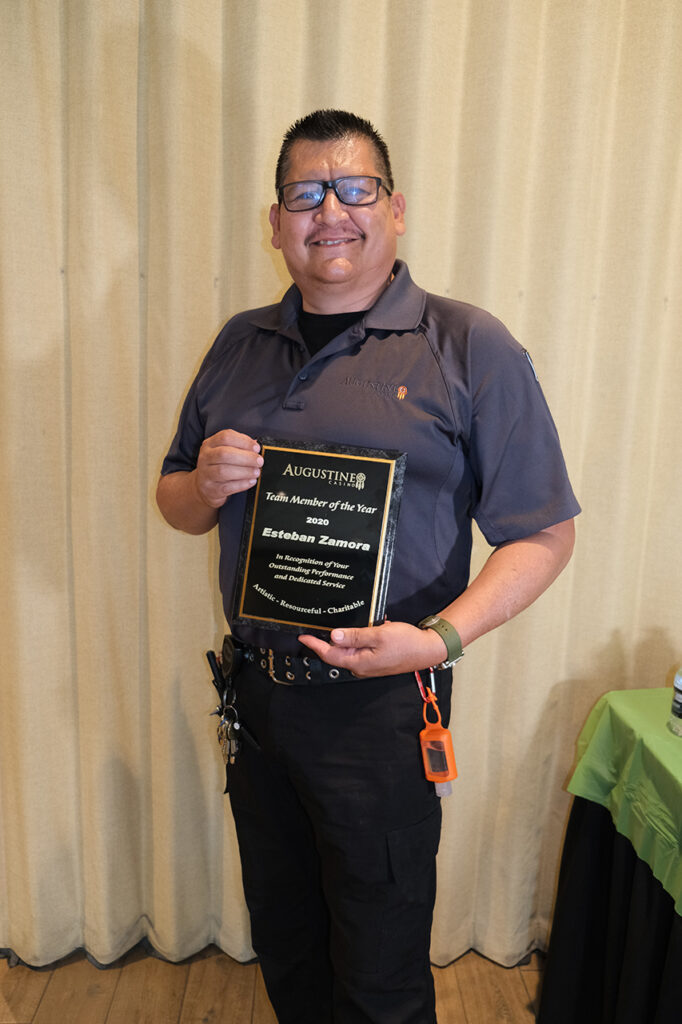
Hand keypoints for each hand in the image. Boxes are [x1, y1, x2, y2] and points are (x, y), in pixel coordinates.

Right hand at [194, 429, 262, 508]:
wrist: (205, 487)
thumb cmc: (219, 466)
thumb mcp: (224, 452)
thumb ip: (239, 447)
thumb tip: (255, 445)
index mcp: (209, 444)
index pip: (225, 437)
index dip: (244, 441)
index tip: (256, 448)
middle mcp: (205, 457)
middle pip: (224, 454)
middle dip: (246, 457)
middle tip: (259, 461)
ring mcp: (206, 474)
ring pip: (224, 471)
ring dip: (245, 471)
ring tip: (256, 472)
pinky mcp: (211, 489)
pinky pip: (227, 487)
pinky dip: (242, 484)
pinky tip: (251, 481)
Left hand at [298, 620, 447, 677]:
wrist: (428, 650)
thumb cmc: (406, 643)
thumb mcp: (379, 635)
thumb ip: (355, 636)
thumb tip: (333, 636)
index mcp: (359, 662)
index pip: (329, 654)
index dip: (315, 644)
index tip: (302, 636)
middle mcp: (361, 666)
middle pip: (336, 654)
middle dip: (324, 641)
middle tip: (313, 628)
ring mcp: (369, 664)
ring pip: (348, 650)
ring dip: (341, 639)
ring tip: (332, 626)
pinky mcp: (376, 659)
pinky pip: (359, 649)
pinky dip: (355, 639)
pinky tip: (357, 628)